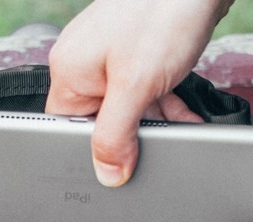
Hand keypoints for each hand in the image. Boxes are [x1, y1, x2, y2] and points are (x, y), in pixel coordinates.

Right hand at [46, 0, 232, 186]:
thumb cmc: (161, 12)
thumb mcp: (135, 87)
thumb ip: (116, 136)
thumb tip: (107, 174)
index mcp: (69, 71)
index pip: (67, 130)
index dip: (93, 152)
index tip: (120, 162)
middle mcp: (84, 62)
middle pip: (99, 121)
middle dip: (132, 135)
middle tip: (155, 139)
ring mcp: (111, 55)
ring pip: (127, 107)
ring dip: (155, 120)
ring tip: (178, 123)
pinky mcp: (138, 50)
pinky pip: (145, 90)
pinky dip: (166, 104)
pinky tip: (185, 114)